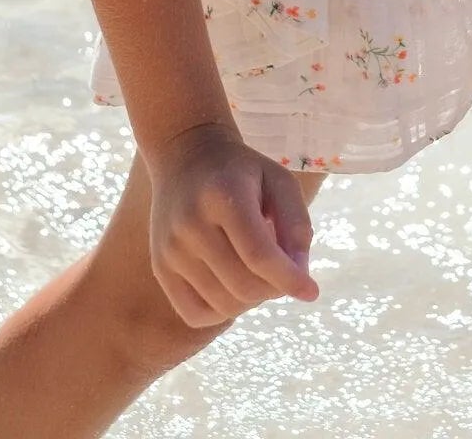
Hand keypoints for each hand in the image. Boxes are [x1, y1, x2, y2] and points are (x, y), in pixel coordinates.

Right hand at [146, 119, 319, 329]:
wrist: (186, 157)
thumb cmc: (242, 172)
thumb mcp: (278, 180)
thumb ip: (297, 225)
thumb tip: (302, 277)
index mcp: (224, 194)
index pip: (259, 254)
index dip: (289, 278)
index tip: (312, 291)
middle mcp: (191, 223)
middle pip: (243, 285)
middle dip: (273, 288)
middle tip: (280, 271)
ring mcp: (170, 248)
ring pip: (223, 305)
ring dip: (251, 300)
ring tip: (255, 272)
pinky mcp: (160, 267)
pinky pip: (196, 315)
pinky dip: (222, 311)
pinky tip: (231, 285)